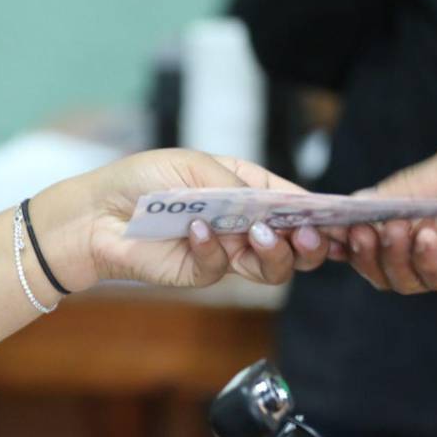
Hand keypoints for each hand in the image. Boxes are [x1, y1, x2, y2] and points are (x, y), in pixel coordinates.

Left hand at [32, 149, 329, 290]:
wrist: (97, 214)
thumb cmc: (143, 179)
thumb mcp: (192, 164)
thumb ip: (234, 185)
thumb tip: (269, 206)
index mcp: (248, 189)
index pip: (293, 202)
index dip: (319, 212)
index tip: (339, 218)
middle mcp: (244, 222)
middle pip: (295, 242)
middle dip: (308, 241)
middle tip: (306, 235)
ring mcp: (227, 250)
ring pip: (272, 266)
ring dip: (274, 252)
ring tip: (258, 234)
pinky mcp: (203, 272)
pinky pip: (222, 267)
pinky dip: (213, 249)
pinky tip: (196, 231)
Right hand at [347, 142, 436, 299]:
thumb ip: (405, 188)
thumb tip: (357, 200)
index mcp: (416, 211)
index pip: (370, 223)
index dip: (347, 227)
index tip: (328, 222)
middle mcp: (423, 241)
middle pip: (374, 257)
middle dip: (360, 246)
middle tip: (358, 230)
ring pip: (395, 275)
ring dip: (387, 254)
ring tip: (393, 231)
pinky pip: (430, 279)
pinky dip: (422, 261)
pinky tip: (428, 239)